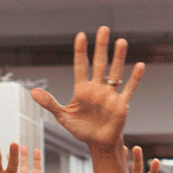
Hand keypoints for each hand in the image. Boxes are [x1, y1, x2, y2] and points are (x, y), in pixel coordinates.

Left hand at [31, 26, 143, 153]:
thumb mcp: (63, 116)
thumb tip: (32, 92)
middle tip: (104, 29)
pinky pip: (129, 89)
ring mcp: (110, 94)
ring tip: (121, 41)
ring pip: (115, 72)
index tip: (81, 36)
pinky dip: (135, 78)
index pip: (81, 66)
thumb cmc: (80, 129)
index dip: (80, 51)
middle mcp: (97, 88)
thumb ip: (49, 103)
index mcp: (82, 89)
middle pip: (100, 63)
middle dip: (101, 46)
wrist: (97, 143)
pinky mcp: (121, 104)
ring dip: (118, 57)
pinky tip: (140, 66)